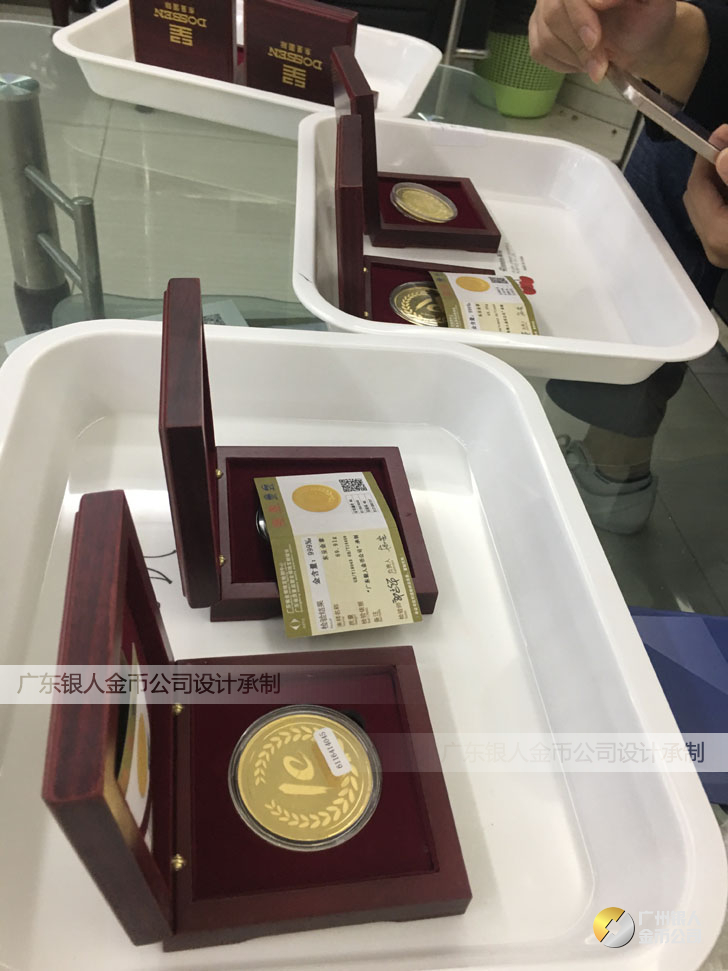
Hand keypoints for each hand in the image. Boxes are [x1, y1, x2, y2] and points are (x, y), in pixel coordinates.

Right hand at [529, 0, 676, 83]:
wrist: (639, 41)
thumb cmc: (647, 19)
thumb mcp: (655, 3)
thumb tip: (601, 0)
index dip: (580, 15)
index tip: (596, 39)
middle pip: (553, 13)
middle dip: (579, 44)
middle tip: (601, 63)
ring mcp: (546, 8)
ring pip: (546, 36)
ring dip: (574, 58)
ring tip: (597, 65)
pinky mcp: (538, 30)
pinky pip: (540, 50)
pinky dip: (563, 63)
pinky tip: (582, 62)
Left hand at [683, 125, 727, 268]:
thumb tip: (722, 151)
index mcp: (717, 233)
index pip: (697, 185)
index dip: (707, 155)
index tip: (721, 134)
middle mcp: (713, 248)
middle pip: (699, 195)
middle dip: (715, 168)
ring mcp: (720, 254)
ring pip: (709, 206)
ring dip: (721, 182)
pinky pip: (720, 217)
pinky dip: (726, 197)